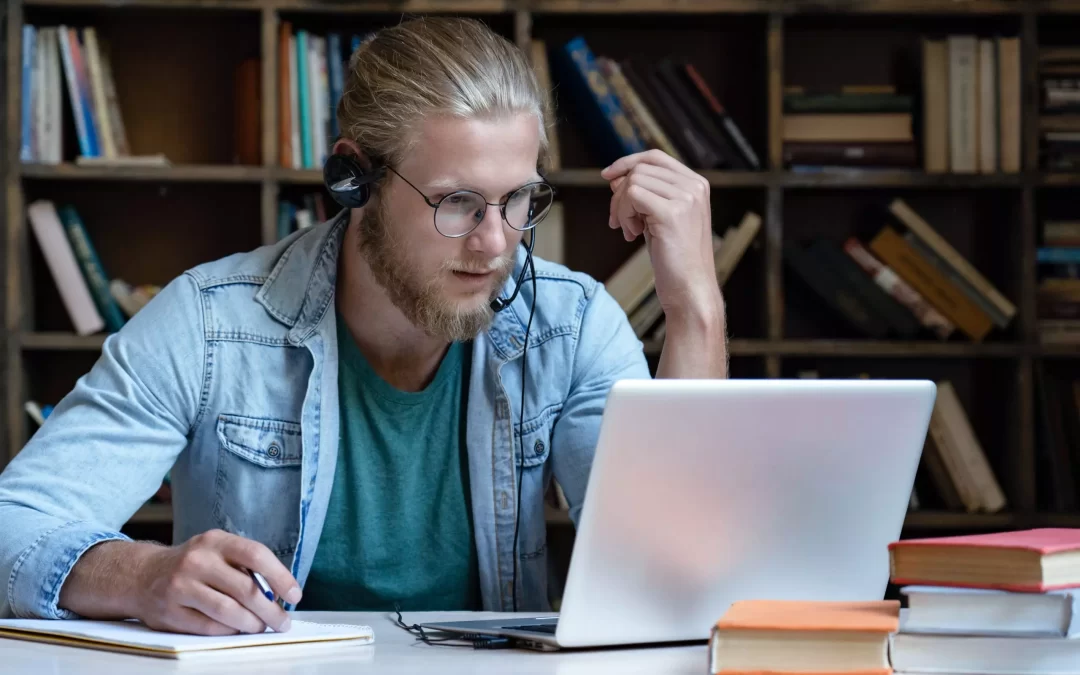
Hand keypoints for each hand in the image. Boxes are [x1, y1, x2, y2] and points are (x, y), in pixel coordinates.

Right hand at [133, 529, 299, 634]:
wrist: (142, 576)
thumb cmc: (193, 564)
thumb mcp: (217, 550)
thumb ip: (245, 565)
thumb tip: (280, 591)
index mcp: (215, 541)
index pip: (256, 555)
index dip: (280, 577)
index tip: (295, 595)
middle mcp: (197, 561)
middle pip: (245, 589)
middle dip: (271, 610)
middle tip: (283, 622)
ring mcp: (180, 587)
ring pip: (228, 611)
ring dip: (252, 624)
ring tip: (262, 627)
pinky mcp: (170, 612)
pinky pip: (209, 627)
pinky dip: (229, 631)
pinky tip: (237, 630)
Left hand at [601, 150, 721, 318]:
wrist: (690, 290)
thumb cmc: (675, 260)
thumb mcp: (657, 219)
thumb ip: (643, 195)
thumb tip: (616, 176)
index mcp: (696, 185)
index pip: (655, 157)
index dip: (627, 163)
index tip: (608, 176)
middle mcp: (694, 186)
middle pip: (640, 168)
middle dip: (620, 193)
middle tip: (618, 221)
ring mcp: (685, 198)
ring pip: (633, 182)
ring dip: (621, 208)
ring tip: (629, 231)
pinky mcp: (671, 213)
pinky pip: (632, 196)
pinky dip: (624, 214)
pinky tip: (631, 235)